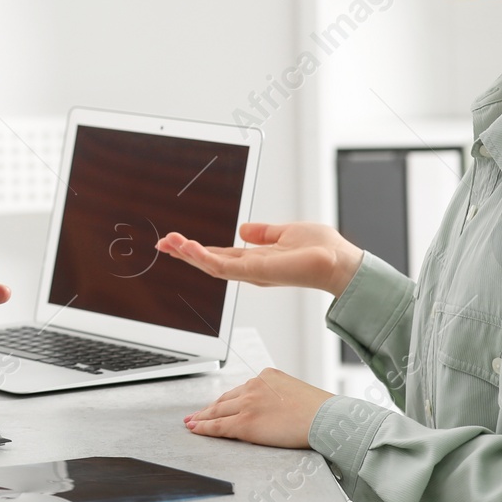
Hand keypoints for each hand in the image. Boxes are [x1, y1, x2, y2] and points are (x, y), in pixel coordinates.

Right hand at [156, 222, 364, 297]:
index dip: (197, 249)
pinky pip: (222, 266)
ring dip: (188, 253)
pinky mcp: (255, 273)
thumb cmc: (323, 250)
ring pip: (211, 265)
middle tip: (162, 243)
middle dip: (184, 252)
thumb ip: (264, 233)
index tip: (176, 241)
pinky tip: (188, 247)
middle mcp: (250, 269)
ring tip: (168, 242)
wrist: (339, 262)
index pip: (219, 254)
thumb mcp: (286, 232)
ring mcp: (251, 273)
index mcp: (256, 259)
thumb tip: (244, 228)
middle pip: (209, 262)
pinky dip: (203, 257)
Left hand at [185, 367, 333, 448]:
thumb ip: (280, 396)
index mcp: (267, 376)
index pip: (241, 390)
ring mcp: (248, 403)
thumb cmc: (321, 411)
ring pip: (218, 411)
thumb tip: (277, 409)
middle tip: (195, 414)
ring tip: (191, 422)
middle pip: (225, 399)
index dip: (226, 400)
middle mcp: (254, 386)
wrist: (326, 418)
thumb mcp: (297, 393)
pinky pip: (219, 426)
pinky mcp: (246, 422)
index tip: (217, 404)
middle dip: (208, 408)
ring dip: (202, 417)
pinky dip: (203, 427)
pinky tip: (195, 428)